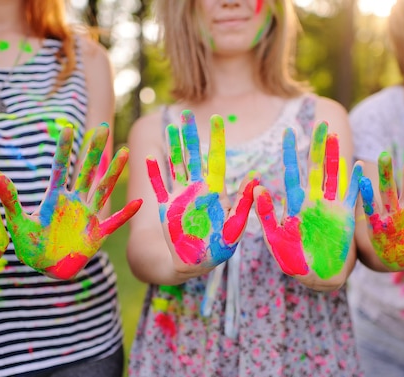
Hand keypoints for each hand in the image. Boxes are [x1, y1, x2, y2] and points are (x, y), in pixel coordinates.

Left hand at [0, 125, 141, 279]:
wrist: (48, 269)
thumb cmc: (31, 247)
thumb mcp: (18, 223)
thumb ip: (12, 200)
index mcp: (55, 199)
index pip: (61, 168)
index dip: (65, 149)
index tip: (68, 128)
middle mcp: (74, 202)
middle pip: (87, 172)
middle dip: (94, 151)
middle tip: (101, 128)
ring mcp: (88, 216)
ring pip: (103, 190)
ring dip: (113, 172)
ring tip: (124, 152)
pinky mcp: (97, 233)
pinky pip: (115, 222)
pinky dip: (126, 214)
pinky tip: (139, 203)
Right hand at [146, 110, 257, 278]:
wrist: (192, 265)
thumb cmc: (217, 250)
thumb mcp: (234, 229)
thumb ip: (243, 206)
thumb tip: (255, 180)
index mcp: (216, 192)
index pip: (215, 160)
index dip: (216, 139)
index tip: (217, 118)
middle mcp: (198, 189)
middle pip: (193, 155)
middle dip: (190, 134)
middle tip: (185, 111)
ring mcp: (181, 196)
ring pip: (176, 164)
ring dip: (173, 146)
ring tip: (170, 127)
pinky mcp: (166, 207)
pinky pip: (158, 186)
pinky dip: (154, 173)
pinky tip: (148, 158)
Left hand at [255, 123, 360, 289]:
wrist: (317, 278)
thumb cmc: (294, 261)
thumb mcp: (276, 239)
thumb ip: (267, 215)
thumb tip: (258, 188)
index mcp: (295, 204)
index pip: (292, 172)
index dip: (290, 153)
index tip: (288, 132)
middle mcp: (313, 200)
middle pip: (316, 167)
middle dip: (317, 146)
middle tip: (319, 123)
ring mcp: (331, 207)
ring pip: (334, 175)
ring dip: (334, 156)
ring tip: (334, 135)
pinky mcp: (346, 217)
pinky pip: (353, 195)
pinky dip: (356, 181)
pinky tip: (358, 165)